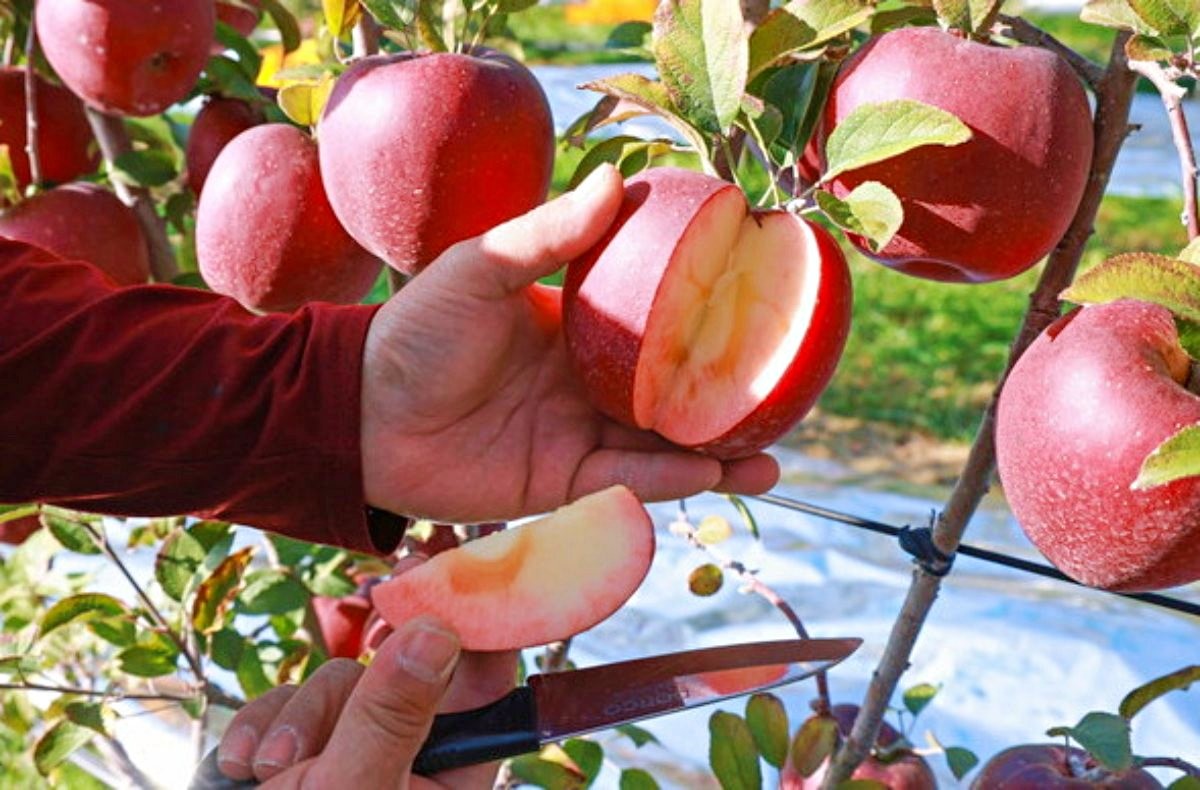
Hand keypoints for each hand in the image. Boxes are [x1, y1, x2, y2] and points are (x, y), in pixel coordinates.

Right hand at [216, 616, 511, 787]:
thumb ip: (392, 714)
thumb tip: (438, 630)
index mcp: (452, 778)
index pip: (486, 685)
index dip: (471, 623)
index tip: (441, 571)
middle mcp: (411, 761)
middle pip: (401, 673)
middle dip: (357, 681)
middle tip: (375, 605)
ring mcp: (354, 754)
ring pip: (339, 684)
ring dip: (299, 716)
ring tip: (273, 769)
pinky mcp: (304, 753)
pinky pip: (290, 706)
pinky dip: (264, 727)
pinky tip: (247, 767)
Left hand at [360, 164, 779, 522]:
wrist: (361, 418)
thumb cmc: (414, 334)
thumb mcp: (480, 269)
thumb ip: (547, 234)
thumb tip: (617, 180)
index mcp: (575, 328)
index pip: (654, 322)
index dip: (704, 319)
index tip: (757, 306)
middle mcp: (587, 383)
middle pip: (672, 391)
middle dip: (725, 396)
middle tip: (784, 392)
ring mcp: (578, 435)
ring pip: (662, 445)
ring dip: (716, 451)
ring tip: (773, 453)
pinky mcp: (562, 484)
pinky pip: (627, 483)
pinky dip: (671, 481)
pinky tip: (716, 474)